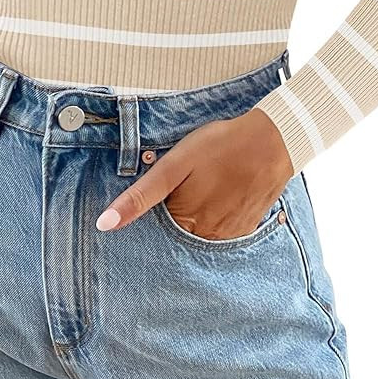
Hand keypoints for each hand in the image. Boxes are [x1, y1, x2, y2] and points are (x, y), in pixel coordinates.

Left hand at [95, 107, 294, 238]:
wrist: (273, 140)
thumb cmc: (220, 146)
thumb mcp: (174, 165)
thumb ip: (140, 196)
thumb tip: (104, 225)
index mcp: (184, 222)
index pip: (154, 232)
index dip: (152, 213)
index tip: (162, 193)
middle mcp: (206, 238)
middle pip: (178, 234)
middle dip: (175, 214)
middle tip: (188, 184)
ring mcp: (229, 236)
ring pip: (200, 234)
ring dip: (198, 215)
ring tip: (206, 185)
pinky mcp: (247, 229)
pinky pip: (223, 231)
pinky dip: (218, 215)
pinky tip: (222, 193)